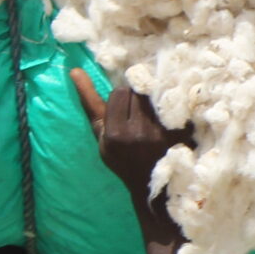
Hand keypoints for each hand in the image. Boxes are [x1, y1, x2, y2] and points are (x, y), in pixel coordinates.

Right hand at [71, 69, 190, 195]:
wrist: (149, 183)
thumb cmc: (120, 156)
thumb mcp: (100, 133)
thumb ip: (89, 101)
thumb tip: (75, 70)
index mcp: (115, 133)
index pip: (119, 92)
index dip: (121, 98)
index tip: (123, 108)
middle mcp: (138, 132)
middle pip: (138, 93)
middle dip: (137, 97)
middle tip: (138, 111)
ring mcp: (160, 133)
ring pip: (155, 97)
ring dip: (153, 101)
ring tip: (152, 116)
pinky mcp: (179, 134)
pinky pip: (173, 106)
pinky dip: (169, 109)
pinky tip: (167, 120)